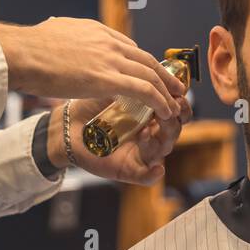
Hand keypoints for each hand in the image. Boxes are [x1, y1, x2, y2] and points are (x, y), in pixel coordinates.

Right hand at [0, 18, 184, 120]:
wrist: (20, 53)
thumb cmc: (28, 46)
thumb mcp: (52, 31)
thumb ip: (63, 32)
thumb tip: (56, 27)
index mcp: (96, 30)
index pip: (128, 47)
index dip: (142, 63)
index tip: (148, 75)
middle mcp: (108, 42)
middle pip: (146, 59)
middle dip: (164, 75)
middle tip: (175, 87)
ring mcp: (109, 59)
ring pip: (150, 74)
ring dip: (167, 91)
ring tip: (176, 104)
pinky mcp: (107, 78)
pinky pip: (143, 90)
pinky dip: (159, 101)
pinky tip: (165, 111)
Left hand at [49, 94, 193, 184]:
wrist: (68, 124)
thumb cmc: (91, 106)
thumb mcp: (116, 90)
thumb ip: (137, 84)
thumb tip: (159, 72)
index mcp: (150, 113)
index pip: (176, 110)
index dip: (180, 103)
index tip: (178, 93)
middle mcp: (149, 132)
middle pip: (175, 128)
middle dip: (175, 118)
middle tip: (169, 110)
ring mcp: (140, 152)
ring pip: (164, 148)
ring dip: (163, 137)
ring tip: (148, 130)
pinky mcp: (128, 169)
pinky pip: (146, 176)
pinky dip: (153, 174)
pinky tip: (157, 168)